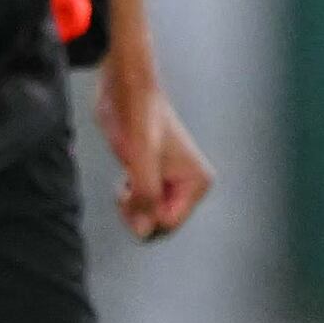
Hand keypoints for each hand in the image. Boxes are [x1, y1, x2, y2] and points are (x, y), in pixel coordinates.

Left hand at [98, 46, 217, 239]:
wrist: (128, 91)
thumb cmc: (139, 118)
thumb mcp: (140, 161)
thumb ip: (145, 197)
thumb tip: (144, 231)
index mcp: (197, 182)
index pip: (170, 222)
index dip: (145, 213)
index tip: (131, 190)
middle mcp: (189, 185)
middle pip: (161, 222)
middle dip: (139, 211)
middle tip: (126, 188)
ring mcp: (171, 182)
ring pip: (150, 215)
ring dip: (132, 204)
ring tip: (127, 179)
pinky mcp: (155, 176)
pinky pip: (143, 204)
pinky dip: (129, 197)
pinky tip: (126, 175)